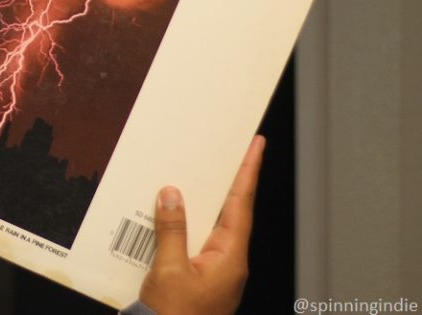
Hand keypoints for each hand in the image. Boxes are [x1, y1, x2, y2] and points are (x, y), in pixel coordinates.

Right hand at [138, 135, 265, 314]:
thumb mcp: (167, 270)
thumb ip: (171, 230)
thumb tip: (171, 195)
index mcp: (230, 258)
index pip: (241, 204)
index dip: (248, 171)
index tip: (256, 145)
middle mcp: (229, 263)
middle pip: (231, 212)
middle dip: (229, 181)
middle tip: (229, 151)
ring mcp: (217, 272)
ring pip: (213, 227)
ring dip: (204, 203)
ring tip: (197, 176)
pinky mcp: (201, 278)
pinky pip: (198, 242)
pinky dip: (188, 224)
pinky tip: (173, 215)